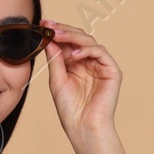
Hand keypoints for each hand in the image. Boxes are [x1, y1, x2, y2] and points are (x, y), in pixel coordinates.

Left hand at [40, 19, 120, 141]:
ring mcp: (101, 65)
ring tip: (57, 36)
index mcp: (76, 64)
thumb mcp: (56, 80)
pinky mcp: (112, 71)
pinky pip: (100, 52)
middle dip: (63, 30)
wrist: (82, 127)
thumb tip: (49, 38)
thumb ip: (55, 59)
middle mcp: (89, 62)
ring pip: (89, 41)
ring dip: (72, 36)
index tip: (42, 25)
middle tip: (48, 26)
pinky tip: (73, 55)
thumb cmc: (70, 109)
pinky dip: (86, 50)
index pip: (67, 42)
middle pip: (78, 38)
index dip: (56, 32)